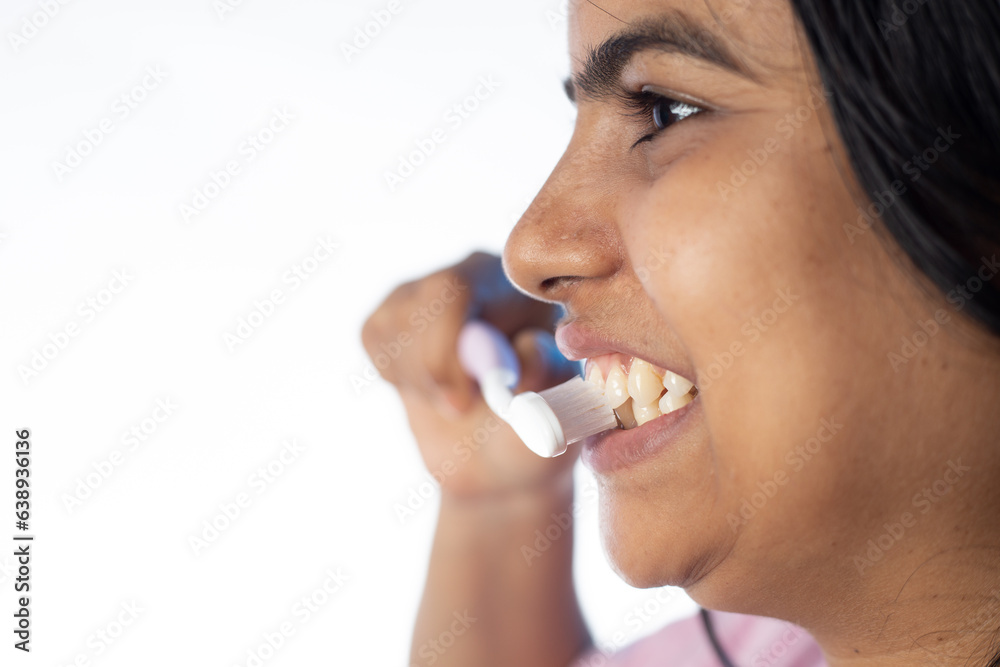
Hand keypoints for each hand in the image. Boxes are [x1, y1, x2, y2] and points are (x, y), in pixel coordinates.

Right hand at [361, 252, 581, 501]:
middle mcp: (466, 274)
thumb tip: (527, 348)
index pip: (458, 290)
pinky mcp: (389, 315)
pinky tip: (430, 389)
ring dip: (419, 381)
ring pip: (393, 328)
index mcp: (514, 284)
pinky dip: (397, 377)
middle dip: (431, 367)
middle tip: (459, 409)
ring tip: (456, 399)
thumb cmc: (534, 421)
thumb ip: (547, 373)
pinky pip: (374, 339)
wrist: (498, 450)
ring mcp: (422, 291)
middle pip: (421, 303)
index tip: (462, 402)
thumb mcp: (556, 403)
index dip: (446, 345)